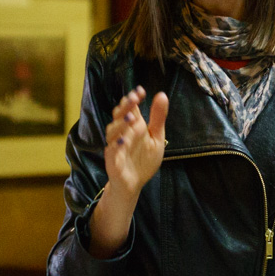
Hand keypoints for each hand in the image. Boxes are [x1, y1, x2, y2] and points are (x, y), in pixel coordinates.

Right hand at [104, 86, 168, 203]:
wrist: (135, 183)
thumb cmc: (144, 159)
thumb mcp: (156, 137)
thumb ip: (158, 118)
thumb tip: (162, 95)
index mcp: (133, 125)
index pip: (130, 108)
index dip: (133, 98)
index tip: (140, 91)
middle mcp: (122, 133)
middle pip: (119, 116)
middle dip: (125, 107)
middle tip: (133, 98)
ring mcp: (115, 146)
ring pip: (113, 131)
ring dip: (121, 123)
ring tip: (131, 117)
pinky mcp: (113, 160)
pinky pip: (112, 150)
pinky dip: (116, 144)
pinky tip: (123, 139)